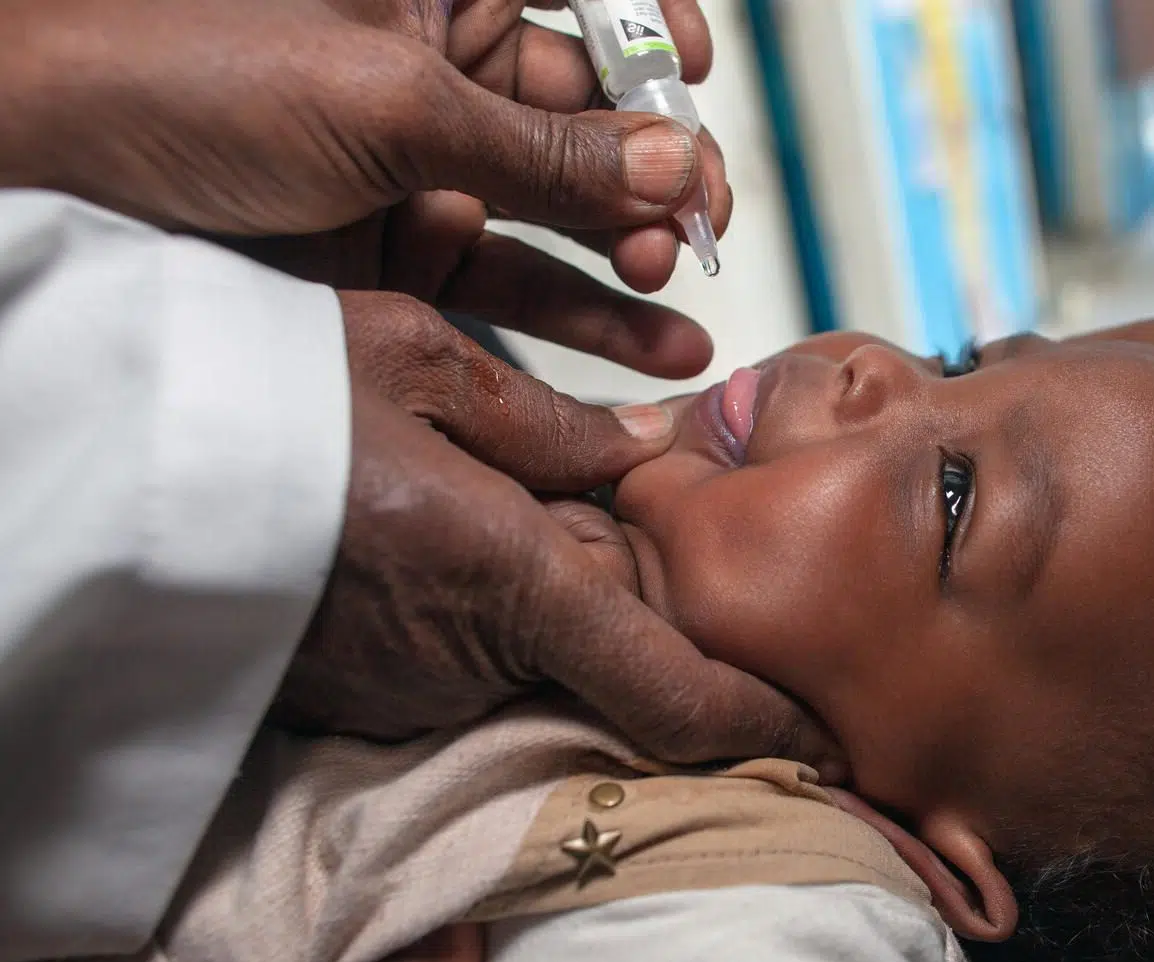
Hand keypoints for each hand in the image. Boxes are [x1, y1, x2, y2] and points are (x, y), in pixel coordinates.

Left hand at [1, 0, 728, 294]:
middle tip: (697, 222)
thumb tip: (680, 163)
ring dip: (637, 247)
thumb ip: (544, 146)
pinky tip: (649, 350)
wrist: (40, 179)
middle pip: (598, 107)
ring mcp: (426, 161)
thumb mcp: (386, 105)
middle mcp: (443, 64)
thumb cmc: (175, 74)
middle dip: (663, 162)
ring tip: (679, 292)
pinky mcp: (403, 247)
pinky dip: (585, 317)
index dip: (655, 24)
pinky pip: (517, 280)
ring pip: (568, 205)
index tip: (699, 73)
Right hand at [275, 292, 837, 769]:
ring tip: (504, 511)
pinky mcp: (359, 691)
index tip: (818, 733)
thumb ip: (552, 426)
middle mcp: (469, 657)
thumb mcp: (426, 363)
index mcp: (512, 577)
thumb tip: (648, 449)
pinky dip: (480, 611)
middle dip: (637, 614)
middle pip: (604, 660)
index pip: (674, 696)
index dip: (759, 724)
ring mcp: (409, 687)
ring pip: (528, 655)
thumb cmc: (276, 388)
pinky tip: (440, 538)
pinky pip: (458, 657)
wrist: (122, 462)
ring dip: (548, 602)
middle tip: (637, 539)